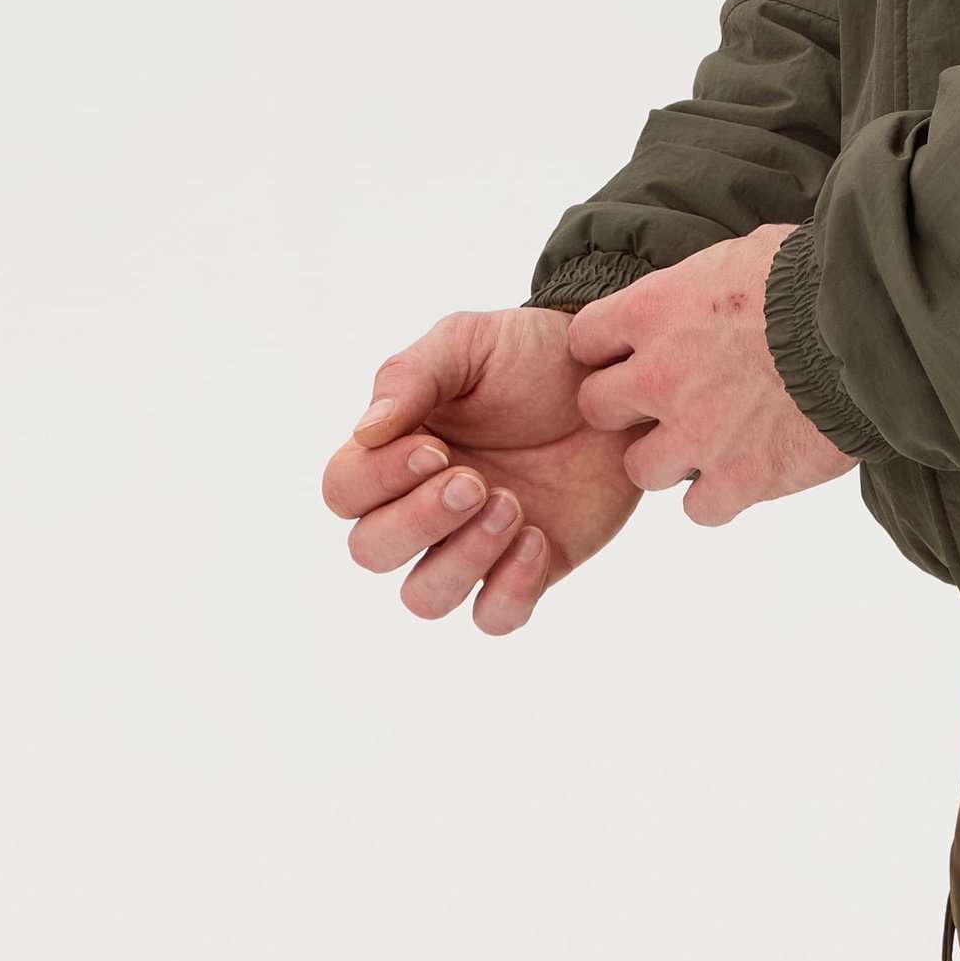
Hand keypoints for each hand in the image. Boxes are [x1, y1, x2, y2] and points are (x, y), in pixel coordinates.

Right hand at [319, 306, 647, 630]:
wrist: (614, 375)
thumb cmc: (531, 354)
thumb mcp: (468, 343)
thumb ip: (411, 376)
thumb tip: (366, 432)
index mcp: (396, 451)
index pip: (345, 490)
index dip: (378, 481)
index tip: (436, 449)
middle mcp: (423, 505)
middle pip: (371, 551)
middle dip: (417, 523)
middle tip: (476, 482)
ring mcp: (473, 542)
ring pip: (425, 597)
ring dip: (461, 560)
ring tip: (512, 506)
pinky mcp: (528, 569)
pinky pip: (494, 617)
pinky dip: (509, 591)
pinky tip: (538, 538)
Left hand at [566, 226, 857, 526]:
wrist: (868, 328)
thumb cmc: (815, 276)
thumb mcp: (749, 250)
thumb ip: (710, 280)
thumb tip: (715, 280)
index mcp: (656, 310)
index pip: (585, 339)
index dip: (607, 349)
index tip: (630, 351)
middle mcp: (660, 375)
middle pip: (597, 409)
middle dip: (626, 407)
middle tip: (666, 400)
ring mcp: (695, 434)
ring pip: (640, 469)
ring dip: (669, 457)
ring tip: (709, 441)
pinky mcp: (738, 478)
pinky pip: (699, 510)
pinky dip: (719, 496)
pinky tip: (745, 472)